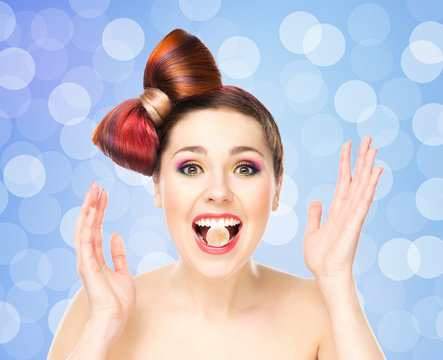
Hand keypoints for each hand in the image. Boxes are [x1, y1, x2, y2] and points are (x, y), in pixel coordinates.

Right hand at [74, 181, 135, 341]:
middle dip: (91, 205)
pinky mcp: (87, 267)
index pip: (95, 228)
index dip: (98, 210)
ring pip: (84, 229)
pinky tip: (90, 213)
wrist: (115, 317)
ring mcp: (85, 261)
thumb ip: (118, 253)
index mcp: (95, 256)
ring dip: (88, 210)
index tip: (102, 194)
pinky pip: (85, 243)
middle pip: (87, 225)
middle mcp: (88, 256)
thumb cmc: (118, 299)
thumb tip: (116, 235)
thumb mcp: (122, 270)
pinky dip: (86, 227)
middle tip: (95, 186)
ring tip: (92, 193)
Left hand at [302, 136, 382, 280]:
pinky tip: (376, 174)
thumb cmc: (320, 256)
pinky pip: (363, 202)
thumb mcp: (313, 230)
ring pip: (362, 186)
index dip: (345, 163)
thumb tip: (316, 201)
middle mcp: (347, 209)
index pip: (343, 180)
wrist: (325, 273)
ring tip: (374, 149)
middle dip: (361, 158)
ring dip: (368, 168)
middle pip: (356, 178)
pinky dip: (369, 188)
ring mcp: (352, 215)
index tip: (348, 145)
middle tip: (368, 139)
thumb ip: (315, 214)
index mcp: (337, 209)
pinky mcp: (354, 224)